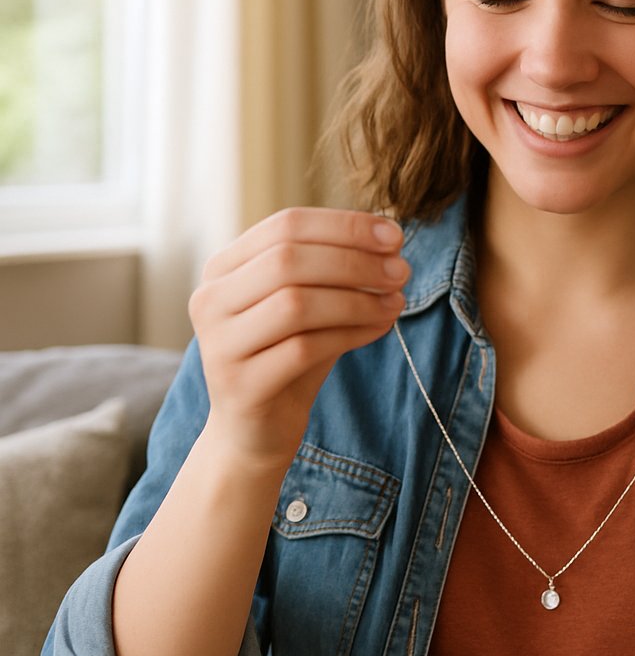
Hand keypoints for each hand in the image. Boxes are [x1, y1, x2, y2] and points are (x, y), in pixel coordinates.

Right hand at [189, 207, 408, 469]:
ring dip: (357, 299)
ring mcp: (219, 343)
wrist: (256, 431)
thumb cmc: (289, 355)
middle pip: (288, 259)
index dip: (345, 226)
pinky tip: (380, 329)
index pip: (286, 225)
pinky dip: (352, 333)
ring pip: (296, 303)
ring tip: (396, 302)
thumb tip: (389, 236)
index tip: (395, 236)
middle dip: (355, 261)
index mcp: (224, 267)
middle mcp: (210, 299)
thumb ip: (335, 267)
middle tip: (401, 272)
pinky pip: (304, 348)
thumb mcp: (310, 302)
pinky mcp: (240, 384)